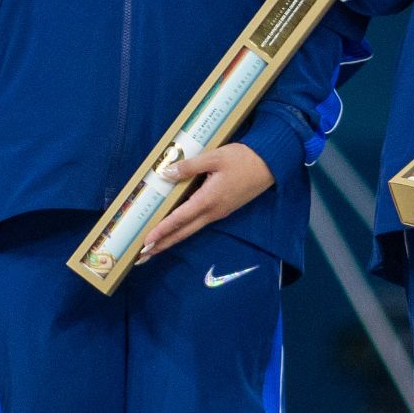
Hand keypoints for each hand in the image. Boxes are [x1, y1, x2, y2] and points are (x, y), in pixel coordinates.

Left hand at [136, 144, 274, 262]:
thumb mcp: (214, 157)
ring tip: (154, 247)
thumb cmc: (242, 159)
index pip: (179, 219)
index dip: (161, 230)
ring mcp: (219, 213)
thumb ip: (189, 166)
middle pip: (183, 232)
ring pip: (191, 229)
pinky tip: (175, 229)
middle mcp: (213, 212)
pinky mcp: (222, 209)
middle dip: (162, 244)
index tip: (146, 242)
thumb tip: (166, 173)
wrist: (270, 164)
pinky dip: (183, 229)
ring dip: (172, 239)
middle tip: (142, 255)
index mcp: (208, 200)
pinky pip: (198, 223)